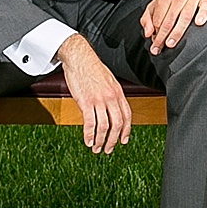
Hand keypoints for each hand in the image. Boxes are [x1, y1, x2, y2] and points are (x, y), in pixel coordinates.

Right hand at [55, 34, 130, 154]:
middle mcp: (111, 97)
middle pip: (117, 124)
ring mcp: (99, 100)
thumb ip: (112, 95)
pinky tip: (87, 141)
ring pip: (104, 126)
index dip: (126, 130)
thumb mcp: (109, 81)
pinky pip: (90, 122)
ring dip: (100, 140)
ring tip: (96, 148)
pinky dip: (89, 135)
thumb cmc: (92, 68)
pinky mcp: (86, 102)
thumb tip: (112, 107)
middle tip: (108, 149)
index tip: (123, 140)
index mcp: (118, 92)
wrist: (80, 58)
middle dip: (113, 140)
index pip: (127, 116)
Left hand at [142, 0, 206, 53]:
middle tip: (158, 48)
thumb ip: (148, 17)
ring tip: (171, 43)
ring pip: (185, 17)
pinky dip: (202, 15)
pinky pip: (204, 8)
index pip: (158, 18)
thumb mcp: (157, 2)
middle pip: (169, 19)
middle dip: (162, 35)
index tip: (153, 42)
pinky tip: (198, 23)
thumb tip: (148, 33)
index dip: (154, 32)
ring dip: (177, 31)